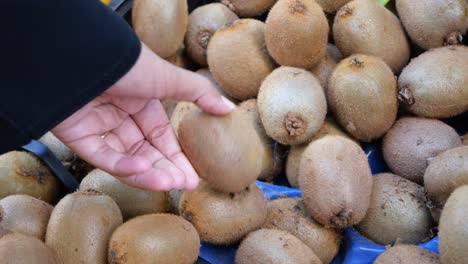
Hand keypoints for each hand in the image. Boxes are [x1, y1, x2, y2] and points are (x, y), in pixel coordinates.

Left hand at [52, 43, 234, 190]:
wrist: (84, 56)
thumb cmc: (129, 64)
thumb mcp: (169, 78)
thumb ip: (200, 94)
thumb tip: (229, 108)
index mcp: (141, 104)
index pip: (161, 138)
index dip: (177, 158)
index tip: (192, 177)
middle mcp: (121, 117)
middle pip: (146, 152)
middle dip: (166, 169)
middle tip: (183, 185)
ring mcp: (99, 128)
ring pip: (126, 159)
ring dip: (147, 173)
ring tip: (167, 183)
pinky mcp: (78, 136)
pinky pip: (102, 157)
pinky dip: (122, 166)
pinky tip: (142, 169)